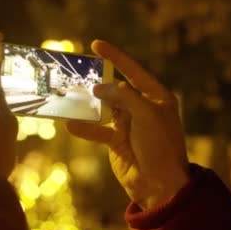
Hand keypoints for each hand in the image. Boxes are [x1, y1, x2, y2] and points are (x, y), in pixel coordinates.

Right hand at [67, 40, 188, 209]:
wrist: (160, 185)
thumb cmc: (160, 146)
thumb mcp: (146, 115)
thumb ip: (124, 97)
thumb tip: (100, 87)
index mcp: (156, 97)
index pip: (134, 71)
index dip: (116, 57)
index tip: (96, 44)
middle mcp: (142, 108)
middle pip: (116, 89)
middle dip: (98, 81)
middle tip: (77, 71)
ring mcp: (129, 125)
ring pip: (105, 108)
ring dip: (89, 104)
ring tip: (70, 94)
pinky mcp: (117, 141)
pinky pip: (98, 130)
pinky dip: (85, 128)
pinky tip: (70, 124)